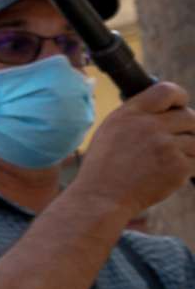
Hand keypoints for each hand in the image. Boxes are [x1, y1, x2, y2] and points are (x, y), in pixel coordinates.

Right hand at [69, 82, 194, 220]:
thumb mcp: (111, 130)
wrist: (101, 198)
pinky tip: (168, 175)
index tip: (179, 108)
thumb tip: (169, 110)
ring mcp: (165, 146)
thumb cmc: (104, 167)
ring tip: (167, 162)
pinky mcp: (179, 166)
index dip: (179, 98)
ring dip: (188, 151)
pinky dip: (188, 168)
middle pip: (189, 116)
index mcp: (130, 113)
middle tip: (176, 142)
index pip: (167, 90)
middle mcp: (149, 126)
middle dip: (188, 129)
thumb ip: (138, 116)